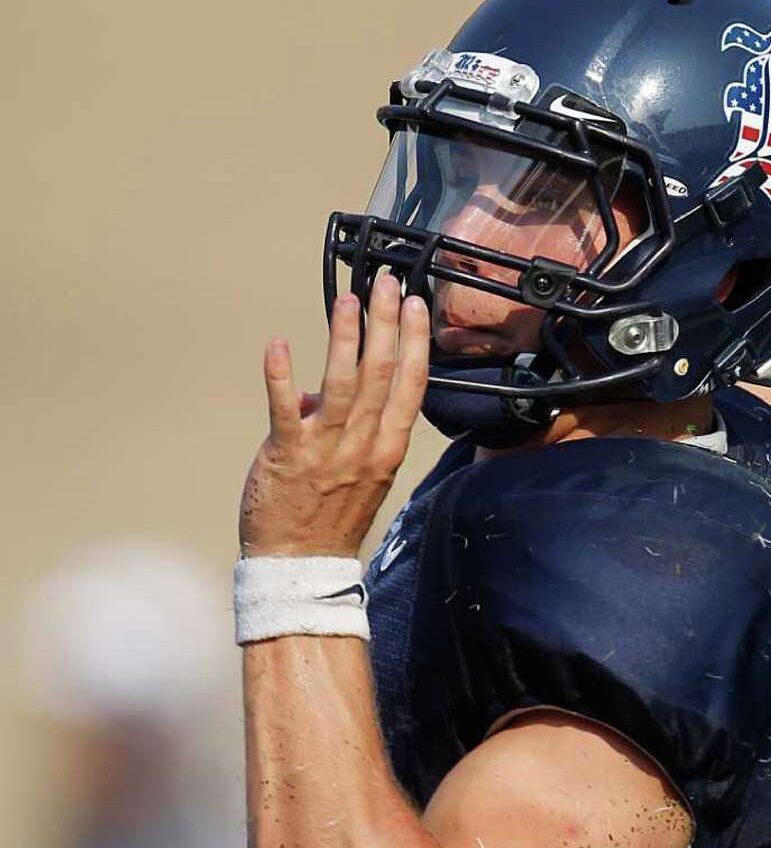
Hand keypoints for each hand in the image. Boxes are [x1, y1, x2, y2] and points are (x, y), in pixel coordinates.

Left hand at [239, 273, 429, 557]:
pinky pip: (284, 410)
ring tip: (347, 301)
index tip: (414, 305)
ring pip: (341, 384)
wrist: (300, 564)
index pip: (409, 385)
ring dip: (345, 338)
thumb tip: (315, 390)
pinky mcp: (287, 455)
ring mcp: (326, 450)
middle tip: (386, 283)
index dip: (413, 341)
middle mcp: (362, 445)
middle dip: (384, 323)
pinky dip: (281, 376)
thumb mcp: (361, 474)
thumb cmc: (330, 519)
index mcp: (386, 447)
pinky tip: (278, 344)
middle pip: (380, 374)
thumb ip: (352, 429)